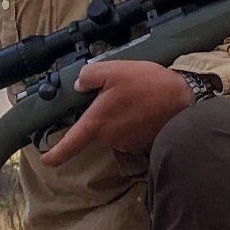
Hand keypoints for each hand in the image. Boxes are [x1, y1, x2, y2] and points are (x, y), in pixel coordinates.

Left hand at [38, 60, 197, 166]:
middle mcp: (108, 138)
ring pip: (111, 129)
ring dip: (116, 116)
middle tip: (116, 93)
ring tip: (134, 96)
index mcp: (96, 122)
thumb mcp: (113, 70)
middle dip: (100, 114)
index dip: (55, 155)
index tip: (45, 159)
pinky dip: (130, 120)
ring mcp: (124, 142)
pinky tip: (142, 106)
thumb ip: (89, 76)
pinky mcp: (139, 143)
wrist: (183, 99)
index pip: (69, 145)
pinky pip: (127, 131)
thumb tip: (80, 85)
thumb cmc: (148, 85)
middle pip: (93, 129)